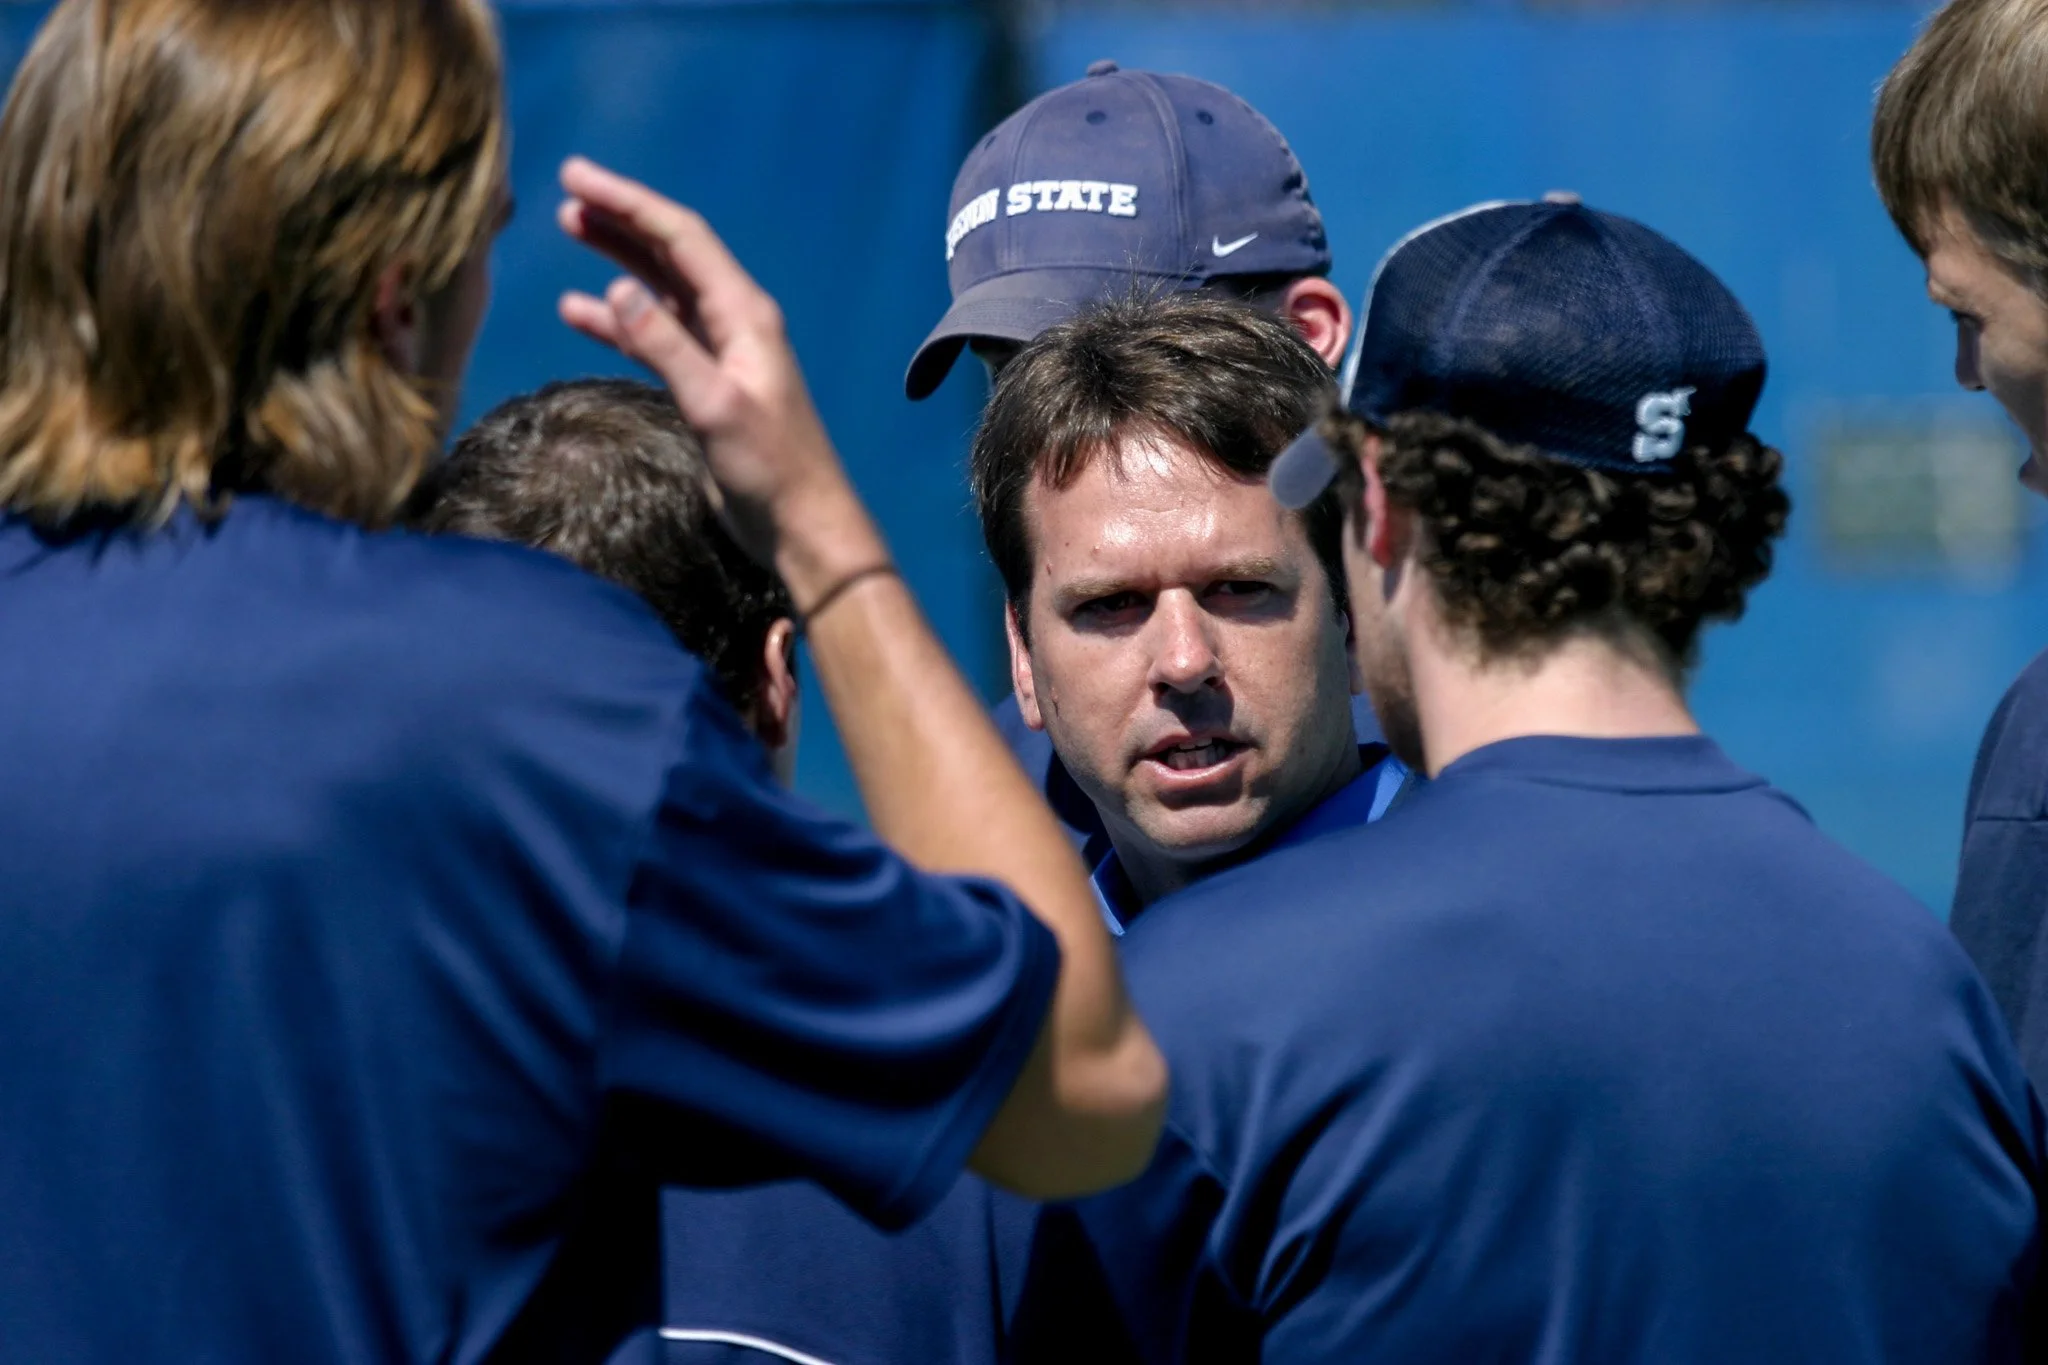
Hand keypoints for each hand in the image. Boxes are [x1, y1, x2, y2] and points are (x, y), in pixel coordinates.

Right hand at [556, 158, 866, 576]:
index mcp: (744, 313)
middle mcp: (734, 321)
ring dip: (616, 260)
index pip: (680, 239)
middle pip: (669, 253)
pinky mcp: (706, 383)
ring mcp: (719, 351)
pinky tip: (580, 312)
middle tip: (567, 192)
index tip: (577, 177)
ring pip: (660, 289)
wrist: (799, 523)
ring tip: (570, 230)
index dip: (628, 203)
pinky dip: (619, 322)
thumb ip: (665, 347)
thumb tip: (614, 289)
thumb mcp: (714, 405)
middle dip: (620, 219)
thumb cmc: (770, 467)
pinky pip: (656, 335)